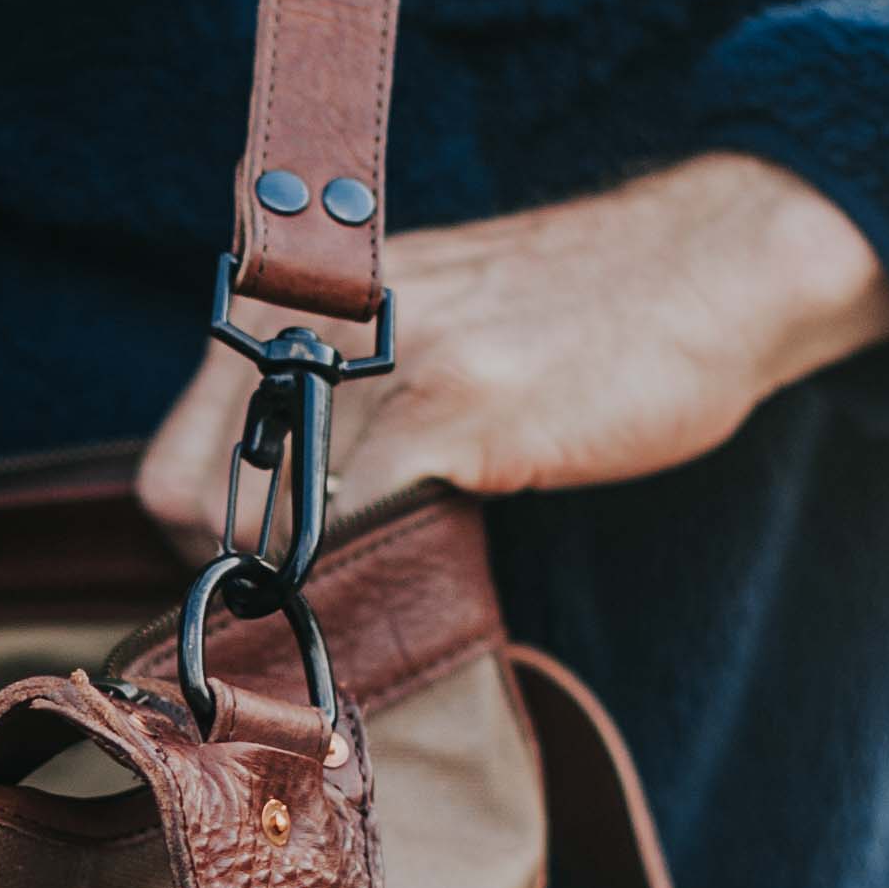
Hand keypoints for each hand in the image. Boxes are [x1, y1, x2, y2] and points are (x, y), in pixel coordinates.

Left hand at [137, 155, 888, 551]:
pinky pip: (354, 531)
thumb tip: (272, 518)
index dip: (199, 554)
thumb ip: (339, 396)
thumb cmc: (571, 312)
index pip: (172, 463)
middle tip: (298, 626)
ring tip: (355, 622)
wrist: (716, 261)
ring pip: (272, 530)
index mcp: (294, 302)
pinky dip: (363, 591)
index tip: (251, 595)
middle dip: (236, 590)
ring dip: (304, 601)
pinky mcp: (453, 409)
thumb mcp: (419, 325)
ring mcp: (379, 362)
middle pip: (194, 506)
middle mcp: (315, 321)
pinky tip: (408, 604)